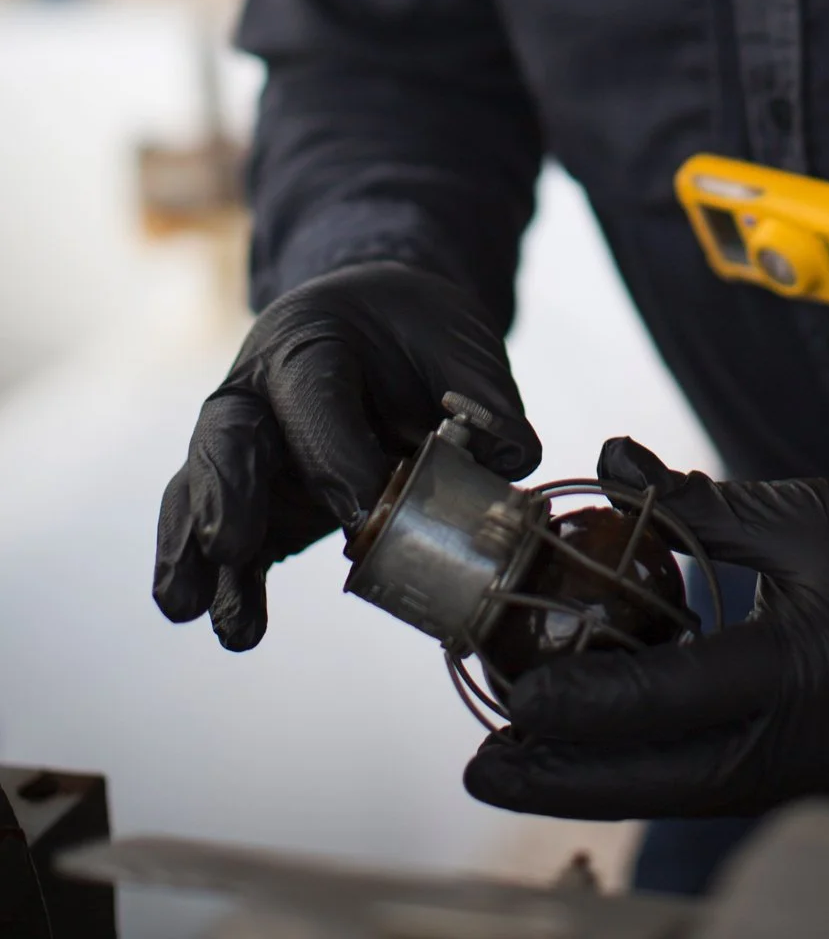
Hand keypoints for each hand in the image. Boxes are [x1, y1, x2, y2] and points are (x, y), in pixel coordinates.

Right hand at [153, 261, 538, 650]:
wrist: (386, 329)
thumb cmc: (420, 336)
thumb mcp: (458, 343)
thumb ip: (485, 397)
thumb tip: (510, 459)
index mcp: (310, 339)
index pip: (312, 397)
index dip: (336, 455)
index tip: (366, 513)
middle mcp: (260, 390)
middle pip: (230, 436)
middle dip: (228, 490)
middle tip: (231, 543)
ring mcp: (248, 447)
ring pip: (204, 490)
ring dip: (200, 552)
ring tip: (196, 608)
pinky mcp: (253, 499)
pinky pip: (220, 535)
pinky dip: (220, 579)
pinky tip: (224, 621)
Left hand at [465, 438, 828, 818]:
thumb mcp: (807, 515)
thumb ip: (700, 502)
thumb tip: (613, 458)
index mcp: (791, 678)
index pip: (660, 700)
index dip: (577, 702)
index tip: (510, 693)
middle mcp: (787, 747)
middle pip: (650, 781)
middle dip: (559, 780)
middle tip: (481, 770)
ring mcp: (797, 773)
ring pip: (672, 791)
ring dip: (595, 779)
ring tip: (520, 759)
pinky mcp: (801, 771)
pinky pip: (706, 779)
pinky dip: (646, 766)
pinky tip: (601, 738)